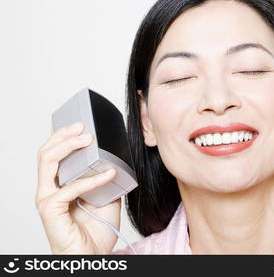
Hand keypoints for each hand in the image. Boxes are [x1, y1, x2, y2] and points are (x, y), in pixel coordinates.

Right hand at [35, 122, 120, 253]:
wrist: (92, 255)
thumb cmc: (95, 230)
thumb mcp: (107, 197)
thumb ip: (107, 179)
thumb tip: (120, 160)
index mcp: (59, 184)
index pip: (53, 153)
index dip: (63, 136)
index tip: (81, 123)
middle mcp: (49, 188)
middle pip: (46, 152)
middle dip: (63, 135)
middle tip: (82, 126)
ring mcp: (47, 198)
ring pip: (48, 162)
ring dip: (68, 146)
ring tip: (87, 138)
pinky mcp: (51, 210)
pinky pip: (69, 188)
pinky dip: (90, 179)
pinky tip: (108, 174)